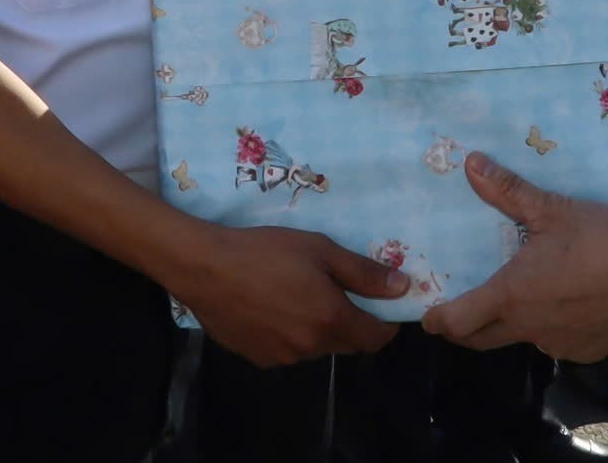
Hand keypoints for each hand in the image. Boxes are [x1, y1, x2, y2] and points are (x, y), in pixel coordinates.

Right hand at [167, 223, 405, 366]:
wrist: (204, 267)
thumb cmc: (264, 251)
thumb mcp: (319, 249)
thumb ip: (363, 272)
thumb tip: (403, 288)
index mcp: (331, 319)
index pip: (375, 338)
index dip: (384, 322)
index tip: (380, 304)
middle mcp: (311, 347)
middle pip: (346, 343)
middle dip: (349, 322)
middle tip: (333, 290)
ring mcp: (283, 357)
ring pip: (315, 347)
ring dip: (317, 328)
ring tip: (294, 294)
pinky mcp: (258, 358)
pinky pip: (287, 350)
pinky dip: (289, 334)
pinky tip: (269, 308)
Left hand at [421, 153, 607, 362]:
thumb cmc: (598, 236)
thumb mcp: (550, 209)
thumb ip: (506, 190)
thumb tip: (469, 164)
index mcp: (512, 294)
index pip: (459, 321)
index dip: (438, 321)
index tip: (426, 318)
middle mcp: (530, 327)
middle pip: (482, 340)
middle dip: (463, 331)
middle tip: (455, 317)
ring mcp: (559, 344)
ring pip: (522, 340)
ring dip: (511, 326)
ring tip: (516, 300)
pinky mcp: (587, 350)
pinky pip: (556, 343)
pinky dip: (549, 328)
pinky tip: (562, 305)